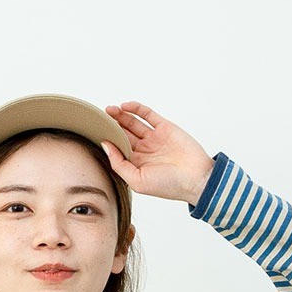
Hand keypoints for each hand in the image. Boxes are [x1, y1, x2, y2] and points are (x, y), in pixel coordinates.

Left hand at [100, 102, 215, 204]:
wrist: (196, 178)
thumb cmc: (168, 186)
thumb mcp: (137, 181)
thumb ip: (119, 164)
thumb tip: (105, 145)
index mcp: (137, 165)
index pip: (118, 149)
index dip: (108, 140)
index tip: (95, 132)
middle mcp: (145, 151)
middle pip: (124, 134)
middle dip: (112, 125)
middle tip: (100, 117)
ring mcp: (155, 138)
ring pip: (134, 124)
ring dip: (121, 116)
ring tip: (109, 110)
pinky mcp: (165, 128)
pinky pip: (148, 115)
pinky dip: (136, 109)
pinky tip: (125, 106)